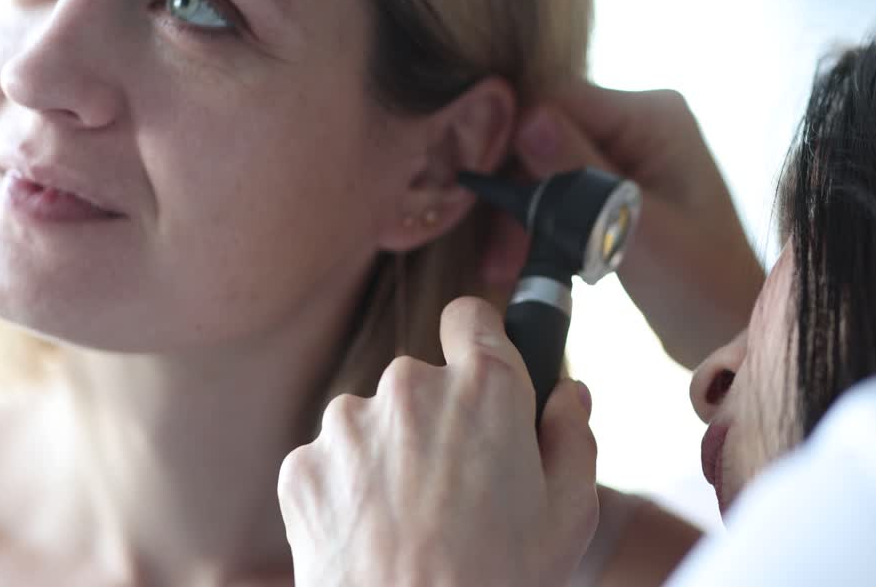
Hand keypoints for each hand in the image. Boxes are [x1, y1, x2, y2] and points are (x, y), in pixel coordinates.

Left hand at [277, 298, 598, 586]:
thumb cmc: (497, 583)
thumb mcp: (569, 515)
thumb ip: (573, 436)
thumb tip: (570, 393)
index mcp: (485, 387)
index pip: (471, 317)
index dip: (479, 344)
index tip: (480, 376)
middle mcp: (410, 387)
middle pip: (422, 381)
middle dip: (437, 420)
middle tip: (457, 487)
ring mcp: (348, 424)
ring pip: (372, 421)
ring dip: (388, 454)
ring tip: (411, 523)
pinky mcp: (302, 465)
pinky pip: (330, 461)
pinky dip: (347, 490)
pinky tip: (373, 536)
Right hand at [482, 83, 765, 368]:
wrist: (728, 332)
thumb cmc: (701, 287)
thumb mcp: (638, 231)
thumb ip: (583, 174)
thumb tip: (527, 121)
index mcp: (652, 116)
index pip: (557, 100)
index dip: (508, 138)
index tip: (476, 188)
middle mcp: (635, 121)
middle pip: (543, 130)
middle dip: (513, 188)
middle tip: (493, 251)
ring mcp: (622, 152)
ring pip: (540, 163)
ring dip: (519, 213)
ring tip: (501, 266)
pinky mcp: (609, 185)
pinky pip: (554, 188)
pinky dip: (534, 223)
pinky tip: (516, 260)